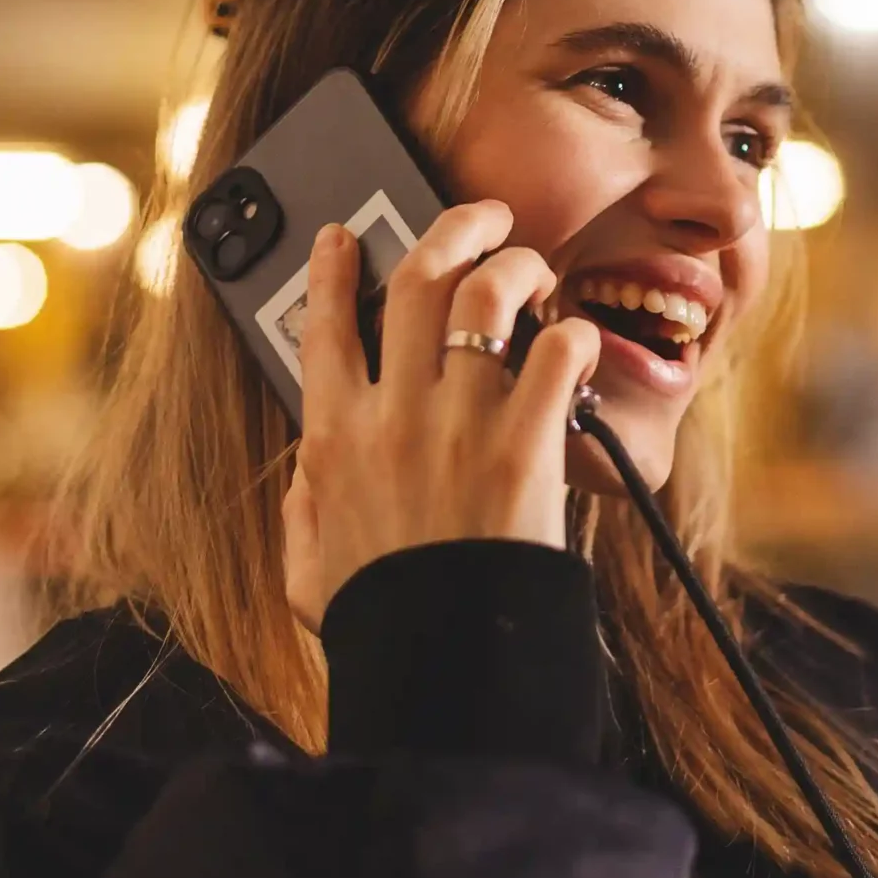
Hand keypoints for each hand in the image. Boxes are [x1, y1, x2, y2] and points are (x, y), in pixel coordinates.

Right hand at [280, 201, 600, 629]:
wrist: (441, 659)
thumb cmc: (382, 616)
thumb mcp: (307, 565)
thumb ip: (303, 509)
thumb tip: (307, 471)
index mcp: (333, 438)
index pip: (322, 324)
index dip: (333, 267)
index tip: (345, 234)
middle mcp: (392, 414)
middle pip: (416, 280)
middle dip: (452, 229)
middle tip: (482, 219)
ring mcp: (459, 423)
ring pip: (486, 295)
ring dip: (517, 266)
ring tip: (536, 270)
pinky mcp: (524, 444)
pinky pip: (555, 352)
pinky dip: (571, 334)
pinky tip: (574, 343)